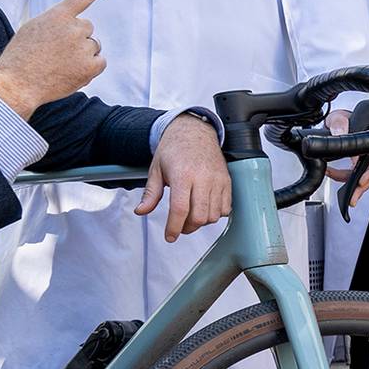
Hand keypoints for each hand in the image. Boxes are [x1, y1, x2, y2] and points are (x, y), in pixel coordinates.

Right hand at [0, 0, 116, 117]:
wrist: (16, 85)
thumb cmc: (21, 58)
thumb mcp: (33, 28)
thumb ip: (55, 21)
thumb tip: (76, 25)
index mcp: (57, 16)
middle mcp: (73, 28)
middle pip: (87, 27)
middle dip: (77, 38)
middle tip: (56, 52)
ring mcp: (83, 47)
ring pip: (93, 45)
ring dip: (82, 53)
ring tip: (59, 65)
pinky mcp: (90, 66)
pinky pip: (100, 62)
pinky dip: (90, 68)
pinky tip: (72, 73)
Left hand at [137, 114, 229, 241]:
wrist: (194, 131)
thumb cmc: (174, 149)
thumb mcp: (156, 169)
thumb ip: (150, 193)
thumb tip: (141, 211)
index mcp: (183, 174)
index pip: (180, 209)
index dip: (174, 228)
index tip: (170, 236)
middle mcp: (203, 177)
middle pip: (199, 216)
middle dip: (187, 228)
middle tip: (179, 226)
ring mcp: (217, 179)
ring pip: (214, 215)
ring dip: (202, 222)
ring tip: (191, 216)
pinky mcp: (227, 181)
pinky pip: (226, 208)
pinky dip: (216, 214)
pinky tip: (205, 208)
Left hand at [323, 107, 368, 199]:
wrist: (338, 122)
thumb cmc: (344, 118)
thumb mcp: (339, 117)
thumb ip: (339, 123)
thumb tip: (340, 135)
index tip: (361, 179)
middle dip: (362, 187)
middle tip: (352, 197)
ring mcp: (366, 160)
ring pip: (364, 179)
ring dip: (353, 187)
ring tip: (343, 195)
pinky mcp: (357, 166)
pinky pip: (352, 176)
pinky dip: (341, 178)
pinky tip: (331, 174)